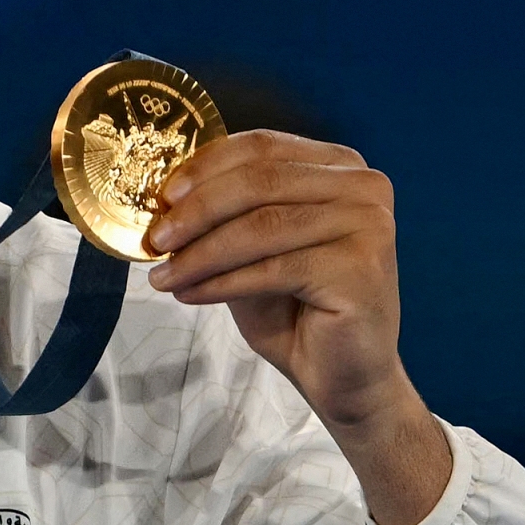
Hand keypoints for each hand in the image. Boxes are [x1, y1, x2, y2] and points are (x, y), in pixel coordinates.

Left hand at [143, 129, 450, 524]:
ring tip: (163, 275)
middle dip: (196, 210)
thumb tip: (162, 201)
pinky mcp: (362, 269)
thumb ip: (222, 217)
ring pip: (263, 225)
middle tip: (155, 239)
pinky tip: (190, 294)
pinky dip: (222, 282)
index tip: (161, 196)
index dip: (205, 168)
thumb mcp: (250, 251)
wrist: (343, 376)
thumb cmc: (295, 310)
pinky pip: (274, 268)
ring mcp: (369, 225)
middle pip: (260, 181)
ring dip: (202, 252)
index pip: (261, 147)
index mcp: (339, 167)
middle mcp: (363, 187)